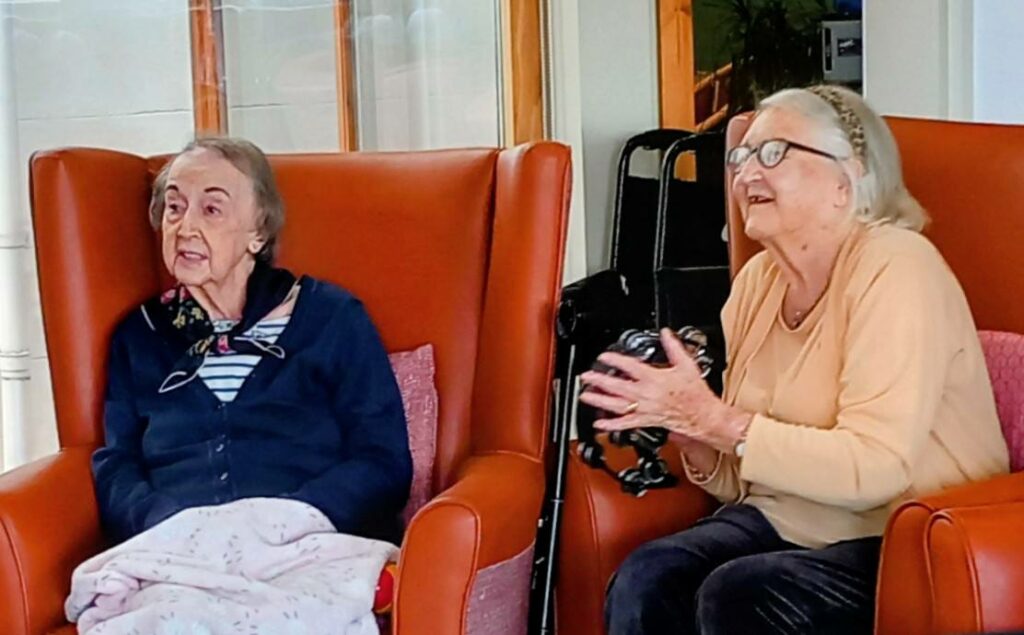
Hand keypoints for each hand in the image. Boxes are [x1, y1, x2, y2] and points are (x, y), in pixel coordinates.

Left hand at [579, 329, 750, 453]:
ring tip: (585, 396)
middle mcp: (646, 395)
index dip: (615, 361)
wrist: (702, 416)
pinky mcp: (646, 421)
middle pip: (618, 387)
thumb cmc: (695, 393)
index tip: (603, 356)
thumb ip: (674, 347)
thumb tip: (665, 333)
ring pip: (617, 405)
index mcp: (655, 379)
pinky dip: (611, 425)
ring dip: (599, 400)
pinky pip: (625, 424)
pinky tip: (599, 424)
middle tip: (586, 376)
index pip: (630, 367)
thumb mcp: (686, 365)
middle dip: (599, 381)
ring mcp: (644, 409)